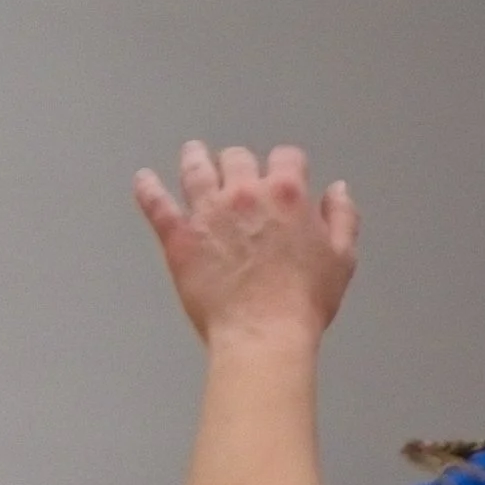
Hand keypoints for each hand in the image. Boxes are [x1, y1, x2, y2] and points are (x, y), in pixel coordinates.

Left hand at [135, 143, 358, 348]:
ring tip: (192, 153)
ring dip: (194, 158)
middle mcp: (245, 194)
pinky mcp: (178, 237)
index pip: (286, 157)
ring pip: (196, 170)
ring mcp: (208, 213)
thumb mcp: (341, 256)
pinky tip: (143, 180)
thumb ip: (341, 217)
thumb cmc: (302, 302)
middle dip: (238, 162)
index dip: (285, 163)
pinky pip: (157, 204)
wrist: (263, 332)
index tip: (281, 170)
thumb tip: (337, 191)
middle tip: (233, 167)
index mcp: (288, 194)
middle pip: (237, 158)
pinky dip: (148, 189)